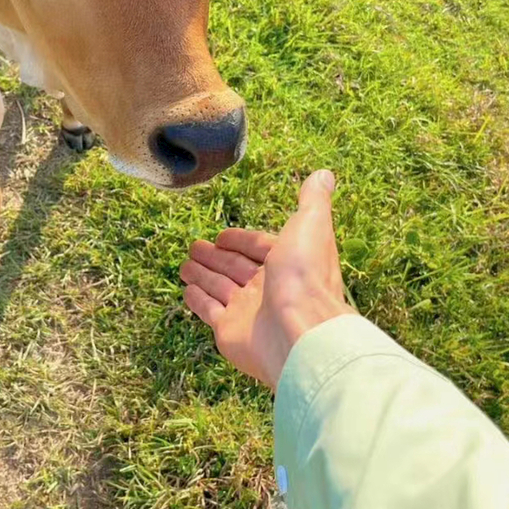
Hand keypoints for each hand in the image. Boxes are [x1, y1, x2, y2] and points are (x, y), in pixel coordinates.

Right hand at [179, 170, 355, 388]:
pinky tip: (186, 290)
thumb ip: (314, 200)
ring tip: (184, 265)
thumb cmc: (305, 276)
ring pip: (219, 286)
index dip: (240, 240)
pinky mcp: (228, 330)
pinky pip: (208, 310)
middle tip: (194, 246)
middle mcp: (268, 287)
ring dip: (202, 274)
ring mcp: (247, 310)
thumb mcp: (312, 225)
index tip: (221, 235)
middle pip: (235, 267)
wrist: (299, 333)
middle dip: (215, 256)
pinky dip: (197, 300)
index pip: (258, 247)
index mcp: (287, 263)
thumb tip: (324, 175)